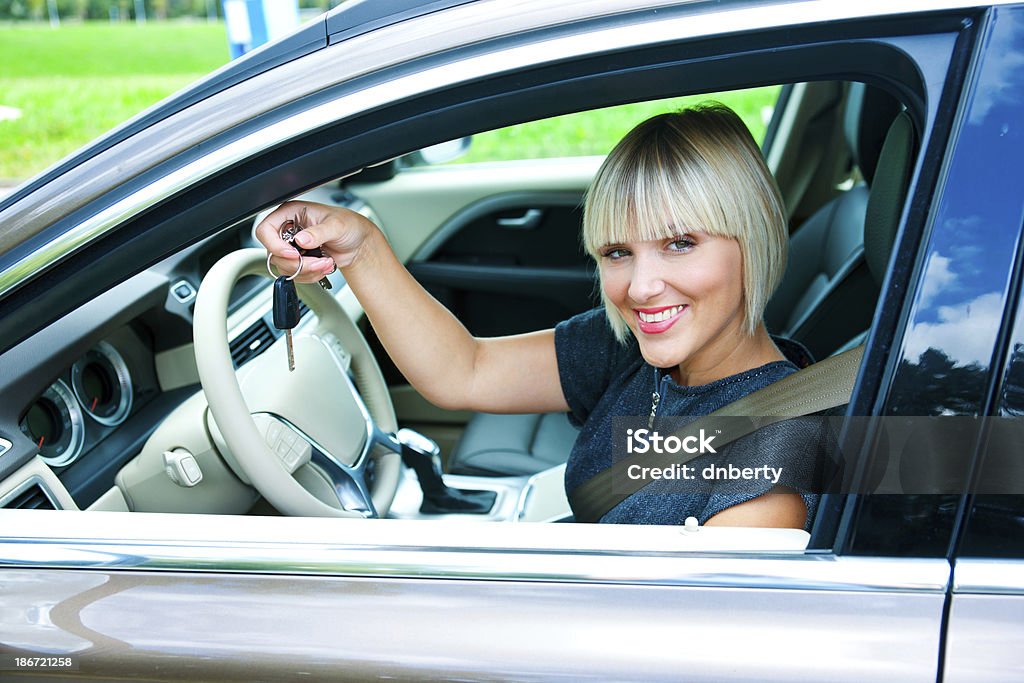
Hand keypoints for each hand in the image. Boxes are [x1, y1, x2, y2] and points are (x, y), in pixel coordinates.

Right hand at [255, 201, 376, 282]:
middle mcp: (287, 230)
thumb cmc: (348, 225)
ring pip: (284, 267)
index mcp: (291, 213)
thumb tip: (301, 240)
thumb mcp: (336, 225)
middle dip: (298, 263)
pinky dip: (310, 275)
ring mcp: (291, 247)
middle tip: (319, 261)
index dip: (274, 244)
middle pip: (274, 254)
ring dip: (307, 270)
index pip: (266, 230)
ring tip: (326, 263)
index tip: (293, 254)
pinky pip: (294, 275)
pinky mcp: (297, 261)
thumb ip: (318, 232)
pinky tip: (324, 266)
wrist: (357, 243)